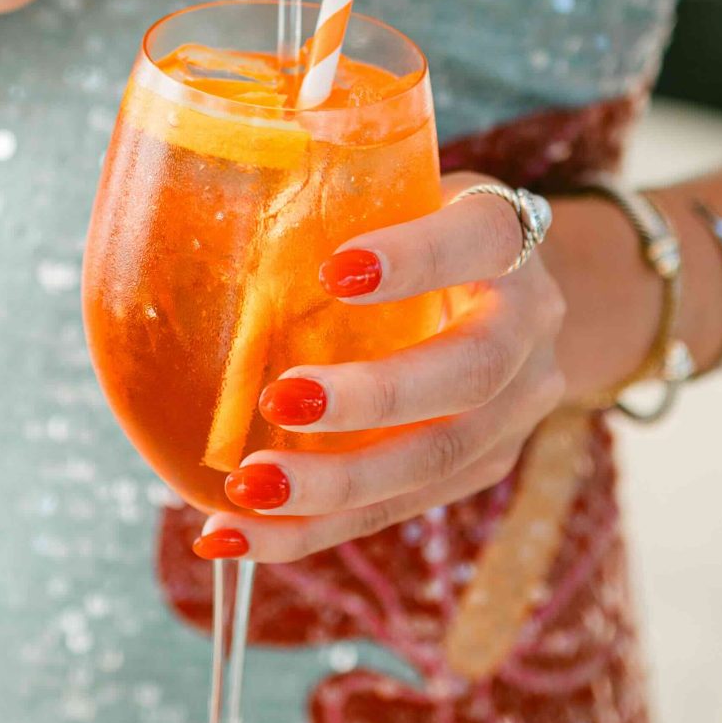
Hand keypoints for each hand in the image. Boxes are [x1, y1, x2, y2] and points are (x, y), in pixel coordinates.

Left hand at [196, 177, 567, 562]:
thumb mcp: (398, 187)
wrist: (512, 292)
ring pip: (436, 460)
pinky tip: (237, 535)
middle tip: (280, 399)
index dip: (416, 257)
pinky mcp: (480, 469)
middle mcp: (529, 327)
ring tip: (248, 488)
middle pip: (467, 373)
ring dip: (335, 485)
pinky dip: (313, 529)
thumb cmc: (420, 225)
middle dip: (372, 397)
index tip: (335, 269)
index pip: (480, 239)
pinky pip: (397, 508)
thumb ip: (330, 194)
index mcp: (508, 237)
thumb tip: (192, 196)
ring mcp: (514, 411)